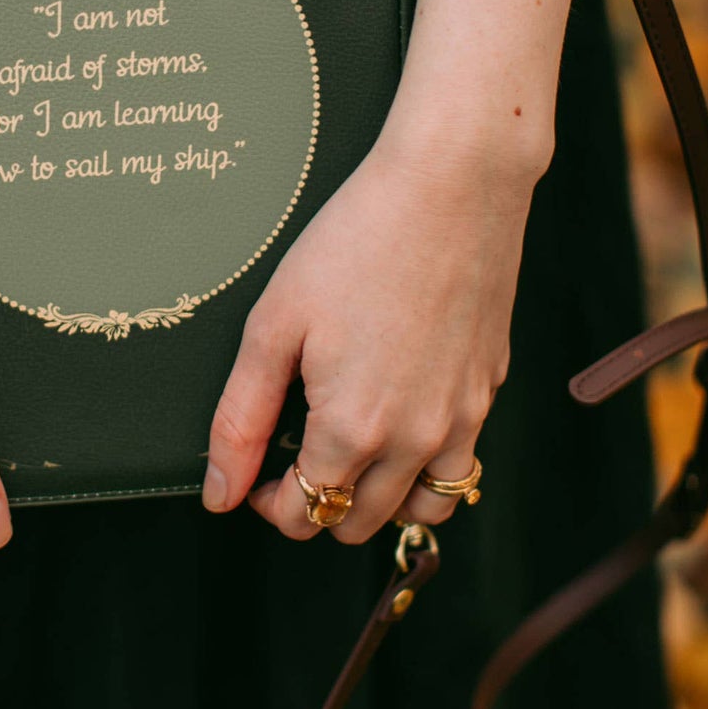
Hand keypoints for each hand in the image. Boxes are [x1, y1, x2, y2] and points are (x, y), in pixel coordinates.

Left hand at [202, 132, 534, 542]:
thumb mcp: (274, 324)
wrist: (450, 186)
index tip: (256, 473)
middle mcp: (415, 439)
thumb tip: (220, 492)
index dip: (270, 504)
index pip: (307, 513)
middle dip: (318, 504)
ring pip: (422, 509)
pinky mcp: (488, 389)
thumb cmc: (354, 242)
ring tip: (348, 452)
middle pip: (359, 522)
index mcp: (353, 427)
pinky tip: (399, 419)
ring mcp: (462, 418)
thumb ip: (242, 417)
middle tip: (293, 456)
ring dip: (379, 499)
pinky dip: (427, 467)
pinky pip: (461, 464)